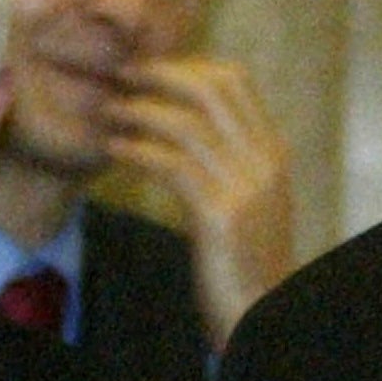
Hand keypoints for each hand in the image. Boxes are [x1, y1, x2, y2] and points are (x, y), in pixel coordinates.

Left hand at [104, 55, 296, 347]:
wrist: (261, 315)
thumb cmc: (243, 263)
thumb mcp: (245, 201)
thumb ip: (226, 162)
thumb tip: (185, 125)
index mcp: (272, 152)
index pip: (235, 80)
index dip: (186, 65)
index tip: (149, 71)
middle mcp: (264, 161)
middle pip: (212, 87)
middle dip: (161, 74)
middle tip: (121, 75)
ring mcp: (246, 187)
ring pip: (187, 123)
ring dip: (140, 110)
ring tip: (109, 111)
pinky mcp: (220, 216)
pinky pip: (172, 165)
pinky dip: (137, 150)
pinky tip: (113, 150)